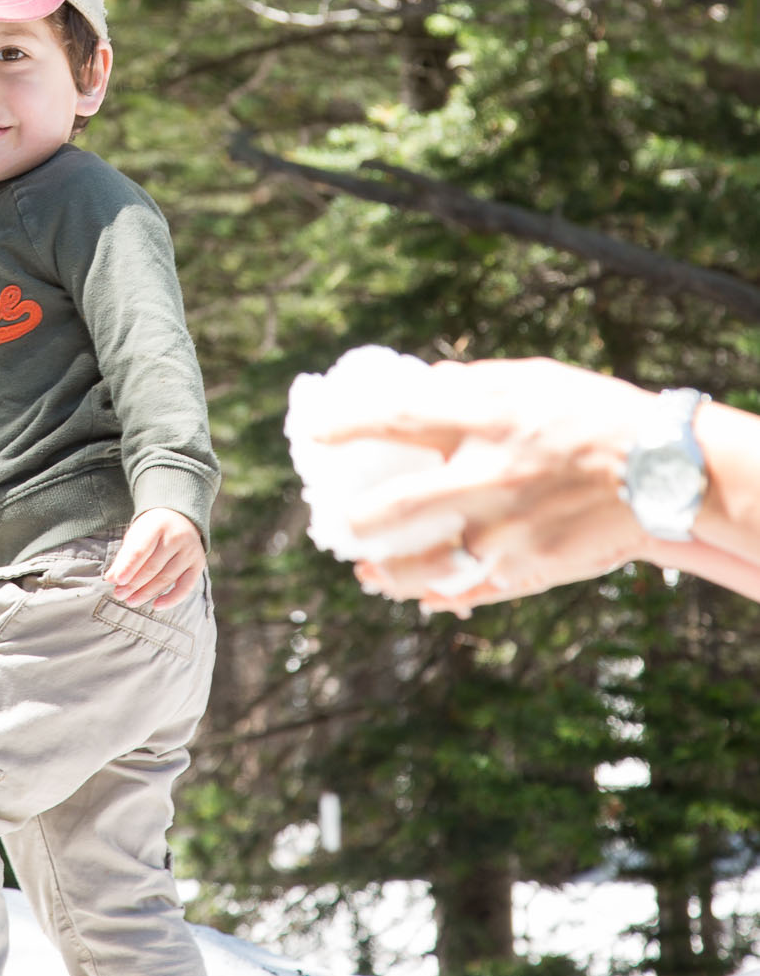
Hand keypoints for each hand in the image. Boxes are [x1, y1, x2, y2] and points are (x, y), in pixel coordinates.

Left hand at [105, 507, 205, 608]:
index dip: (128, 567)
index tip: (116, 581)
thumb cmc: (151, 531)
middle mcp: (177, 536)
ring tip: (130, 601)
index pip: (141, 549)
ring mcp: (190, 551)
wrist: (180, 519)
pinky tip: (156, 606)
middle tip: (119, 594)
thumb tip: (111, 579)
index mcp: (157, 525)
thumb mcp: (136, 535)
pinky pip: (186, 587)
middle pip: (153, 566)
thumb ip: (124, 556)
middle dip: (134, 583)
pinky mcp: (198, 564)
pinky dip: (171, 599)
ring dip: (147, 593)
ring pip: (166, 578)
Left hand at [314, 358, 654, 610]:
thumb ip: (469, 385)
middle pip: (397, 508)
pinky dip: (437, 595)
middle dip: (352, 520)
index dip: (346, 426)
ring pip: (425, 565)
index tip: (312, 433)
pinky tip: (415, 595)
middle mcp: (489, 477)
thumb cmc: (593, 415)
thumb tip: (418, 386)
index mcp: (487, 420)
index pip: (398, 420)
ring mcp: (507, 531)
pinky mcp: (529, 568)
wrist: (663, 471)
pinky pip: (469, 590)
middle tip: (332, 524)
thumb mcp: (531, 380)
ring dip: (385, 573)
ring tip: (364, 572)